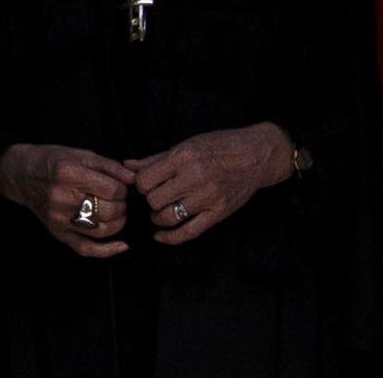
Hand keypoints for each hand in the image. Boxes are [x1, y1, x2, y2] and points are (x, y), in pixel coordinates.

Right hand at [0, 143, 134, 257]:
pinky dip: (107, 250)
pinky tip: (122, 245)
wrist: (20, 174)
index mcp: (68, 174)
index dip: (123, 188)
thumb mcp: (80, 154)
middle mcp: (61, 197)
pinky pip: (85, 248)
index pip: (112, 190)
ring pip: (102, 230)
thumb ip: (109, 166)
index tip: (118, 185)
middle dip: (121, 205)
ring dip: (118, 222)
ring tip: (116, 212)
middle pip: (109, 211)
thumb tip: (134, 179)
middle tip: (117, 198)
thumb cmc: (52, 161)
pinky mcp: (57, 232)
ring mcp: (58, 218)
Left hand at [125, 122, 292, 244]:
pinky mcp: (219, 212)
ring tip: (159, 212)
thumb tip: (127, 166)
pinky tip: (160, 236)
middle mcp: (194, 179)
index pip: (145, 180)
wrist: (255, 155)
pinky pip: (190, 231)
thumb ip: (154, 159)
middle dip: (150, 200)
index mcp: (182, 159)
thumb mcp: (184, 145)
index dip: (140, 184)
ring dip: (158, 217)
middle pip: (154, 200)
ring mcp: (207, 198)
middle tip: (155, 196)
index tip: (146, 184)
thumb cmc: (218, 146)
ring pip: (168, 217)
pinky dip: (171, 237)